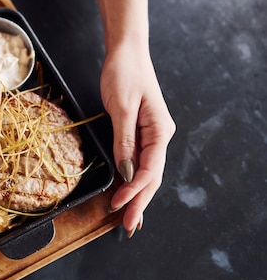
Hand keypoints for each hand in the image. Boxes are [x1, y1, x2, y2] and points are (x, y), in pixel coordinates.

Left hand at [100, 44, 175, 235]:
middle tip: (128, 227)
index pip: (150, 169)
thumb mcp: (122, 107)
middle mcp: (159, 136)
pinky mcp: (139, 132)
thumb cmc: (125, 73)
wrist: (125, 52)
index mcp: (159, 130)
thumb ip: (124, 140)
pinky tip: (126, 193)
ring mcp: (150, 135)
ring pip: (146, 172)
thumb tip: (127, 171)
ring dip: (137, 195)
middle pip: (151, 177)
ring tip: (128, 218)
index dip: (135, 191)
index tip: (119, 205)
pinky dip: (132, 179)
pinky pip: (137, 161)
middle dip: (139, 202)